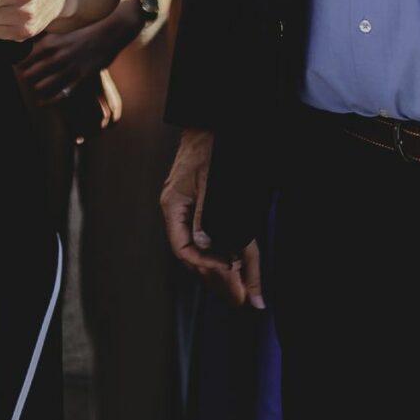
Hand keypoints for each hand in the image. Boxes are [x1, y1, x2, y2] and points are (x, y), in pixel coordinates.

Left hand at [17, 0, 142, 105]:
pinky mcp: (81, 78)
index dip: (17, 62)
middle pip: (32, 72)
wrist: (110, 32)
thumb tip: (27, 41)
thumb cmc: (85, 30)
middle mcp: (58, 55)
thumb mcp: (62, 30)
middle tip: (23, 78)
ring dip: (35, 88)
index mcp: (51, 42)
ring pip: (43, 84)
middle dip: (25, 77)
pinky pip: (61, 94)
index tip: (14, 65)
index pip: (25, 56)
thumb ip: (45, 38)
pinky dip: (49, 100)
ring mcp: (70, 68)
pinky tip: (41, 102)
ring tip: (34, 87)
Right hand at [160, 127, 261, 308]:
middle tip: (241, 299)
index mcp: (174, 206)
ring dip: (226, 272)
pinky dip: (231, 254)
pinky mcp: (208, 208)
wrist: (213, 120)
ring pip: (207, 250)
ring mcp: (193, 211)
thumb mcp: (210, 179)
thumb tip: (205, 244)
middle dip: (218, 279)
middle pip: (196, 256)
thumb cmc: (211, 145)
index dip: (207, 268)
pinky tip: (241, 268)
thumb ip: (207, 212)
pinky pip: (217, 237)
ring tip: (244, 294)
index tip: (230, 279)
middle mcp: (181, 212)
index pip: (185, 249)